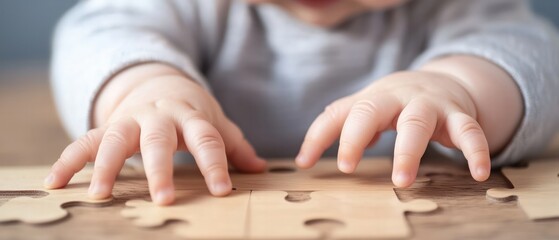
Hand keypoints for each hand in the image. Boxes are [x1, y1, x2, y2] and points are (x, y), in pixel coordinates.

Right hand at [44, 64, 265, 204]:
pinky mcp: (107, 126)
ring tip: (101, 195)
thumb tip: (260, 169)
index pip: (207, 140)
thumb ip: (234, 145)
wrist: (157, 83)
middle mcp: (159, 116)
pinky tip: (56, 182)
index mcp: (191, 116)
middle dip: (160, 169)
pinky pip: (84, 140)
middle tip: (164, 198)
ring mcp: (130, 119)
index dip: (215, 165)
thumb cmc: (190, 113)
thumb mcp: (214, 123)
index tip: (222, 191)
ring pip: (116, 139)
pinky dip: (69, 160)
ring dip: (108, 166)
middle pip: (159, 140)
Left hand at [296, 70, 490, 186]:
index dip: (320, 136)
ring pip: (417, 123)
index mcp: (371, 99)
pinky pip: (470, 131)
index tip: (306, 163)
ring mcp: (429, 105)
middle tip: (347, 166)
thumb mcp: (364, 107)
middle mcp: (398, 98)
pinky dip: (476, 151)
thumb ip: (335, 126)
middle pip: (371, 110)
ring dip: (408, 151)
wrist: (443, 82)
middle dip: (356, 135)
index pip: (339, 113)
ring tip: (402, 181)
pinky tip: (478, 174)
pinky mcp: (459, 115)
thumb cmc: (394, 102)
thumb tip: (304, 159)